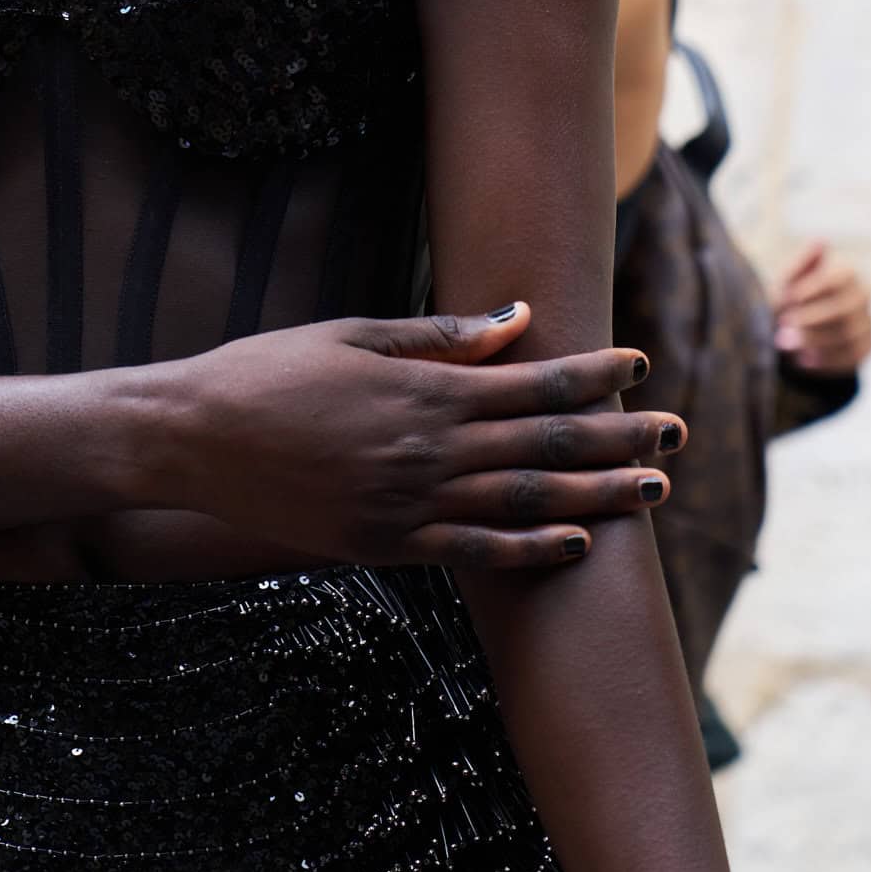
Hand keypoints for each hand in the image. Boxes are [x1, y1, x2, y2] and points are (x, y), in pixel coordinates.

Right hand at [160, 304, 680, 568]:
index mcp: (424, 390)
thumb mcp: (353, 335)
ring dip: (596, 496)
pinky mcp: (385, 545)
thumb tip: (517, 319)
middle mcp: (430, 450)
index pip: (533, 380)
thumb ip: (441, 337)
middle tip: (677, 433)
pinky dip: (532, 550)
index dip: (592, 373)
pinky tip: (577, 544)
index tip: (639, 364)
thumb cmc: (267, 373)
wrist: (193, 439)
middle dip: (617, 437)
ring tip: (652, 490)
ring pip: (526, 501)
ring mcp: (410, 504)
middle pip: (546, 443)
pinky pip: (475, 552)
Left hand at [773, 243, 870, 374]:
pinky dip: (826, 359)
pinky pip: (852, 356)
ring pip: (848, 335)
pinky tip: (805, 359)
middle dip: (810, 321)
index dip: (811, 290)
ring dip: (814, 342)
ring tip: (787, 345)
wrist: (797, 335)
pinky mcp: (868, 346)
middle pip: (844, 310)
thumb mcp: (787, 283)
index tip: (786, 299)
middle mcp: (863, 296)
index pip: (836, 280)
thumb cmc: (790, 302)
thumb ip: (801, 265)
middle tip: (782, 328)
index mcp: (846, 273)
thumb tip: (821, 241)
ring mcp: (869, 322)